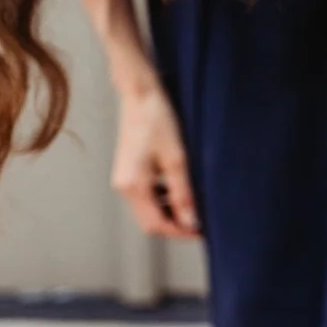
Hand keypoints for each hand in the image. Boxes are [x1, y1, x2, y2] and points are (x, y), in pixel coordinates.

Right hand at [113, 83, 201, 239]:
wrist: (140, 94)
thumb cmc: (158, 120)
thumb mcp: (177, 158)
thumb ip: (182, 193)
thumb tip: (190, 222)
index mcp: (133, 186)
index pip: (156, 224)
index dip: (180, 232)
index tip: (202, 232)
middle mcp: (123, 186)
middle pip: (149, 221)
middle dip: (175, 225)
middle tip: (201, 222)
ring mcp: (124, 178)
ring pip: (148, 209)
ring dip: (170, 212)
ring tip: (195, 205)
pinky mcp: (129, 171)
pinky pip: (146, 195)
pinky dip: (163, 199)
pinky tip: (180, 188)